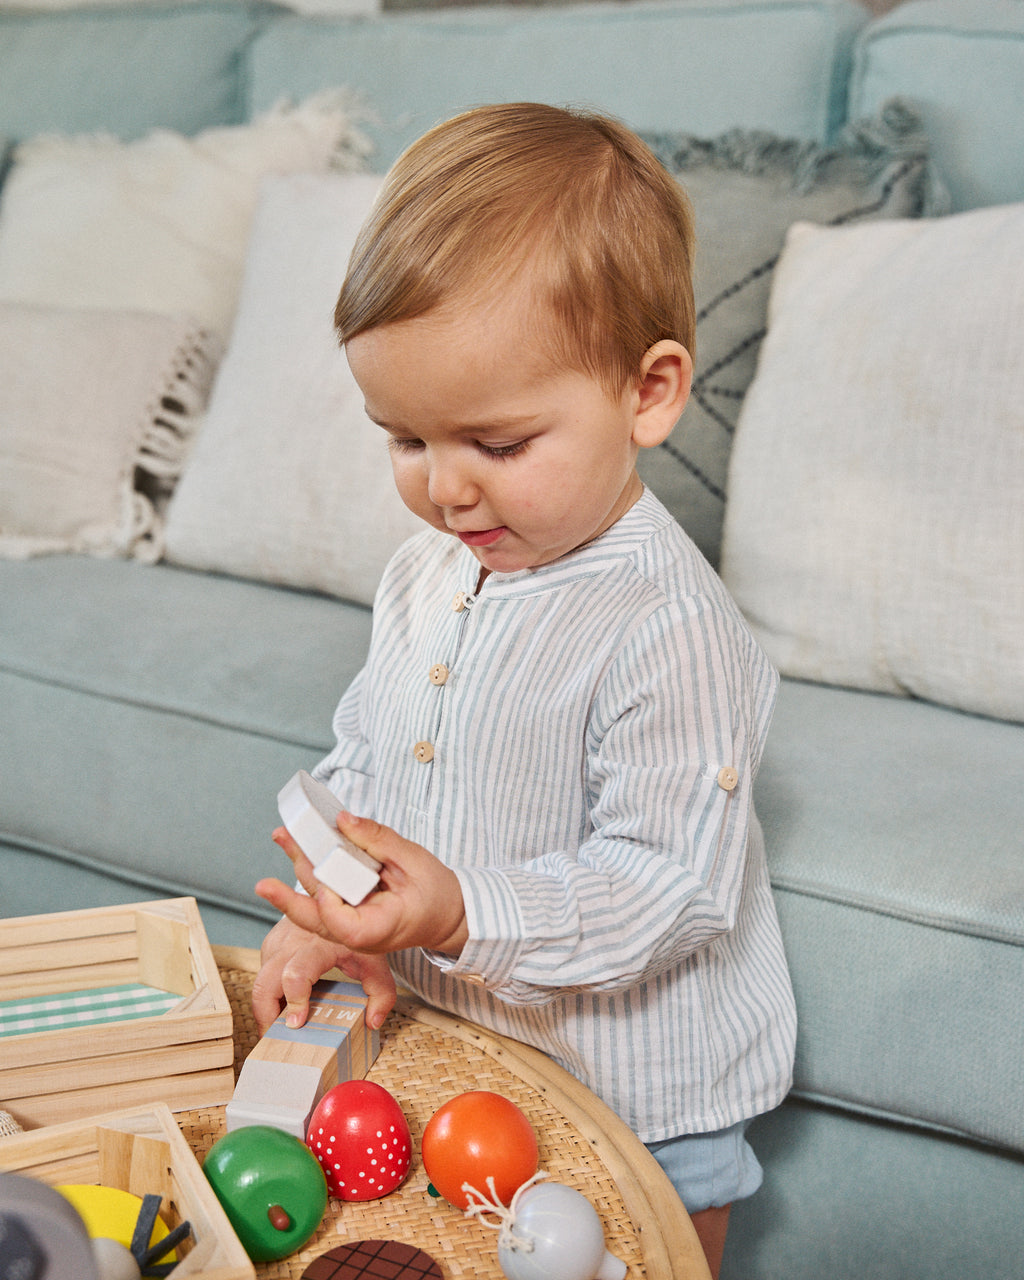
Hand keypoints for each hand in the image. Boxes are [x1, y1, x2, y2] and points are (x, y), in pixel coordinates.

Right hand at [251, 914, 396, 1033]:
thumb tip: (374, 1021)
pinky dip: (269, 995)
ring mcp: (276, 942)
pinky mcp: (270, 945)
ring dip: (266, 1008)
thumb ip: (381, 991)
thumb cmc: (353, 934)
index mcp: (318, 945)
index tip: (296, 1023)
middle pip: (264, 984)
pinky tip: (283, 1006)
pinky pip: (262, 975)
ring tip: (280, 1027)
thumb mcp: (373, 959)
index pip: (296, 975)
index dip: (294, 1001)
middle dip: (266, 1016)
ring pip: (259, 983)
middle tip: (277, 1038)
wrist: (338, 901)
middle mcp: (291, 943)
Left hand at [256, 811, 467, 964]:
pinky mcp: (346, 912)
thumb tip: (343, 821)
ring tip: (283, 836)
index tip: (325, 883)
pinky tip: (300, 846)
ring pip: (314, 903)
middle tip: (269, 870)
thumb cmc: (436, 894)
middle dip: (288, 895)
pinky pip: (323, 895)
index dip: (330, 907)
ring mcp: (349, 926)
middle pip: (316, 918)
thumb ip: (378, 840)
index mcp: (380, 929)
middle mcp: (357, 934)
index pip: (345, 928)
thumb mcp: (414, 861)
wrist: (446, 915)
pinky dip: (312, 870)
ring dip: (298, 868)